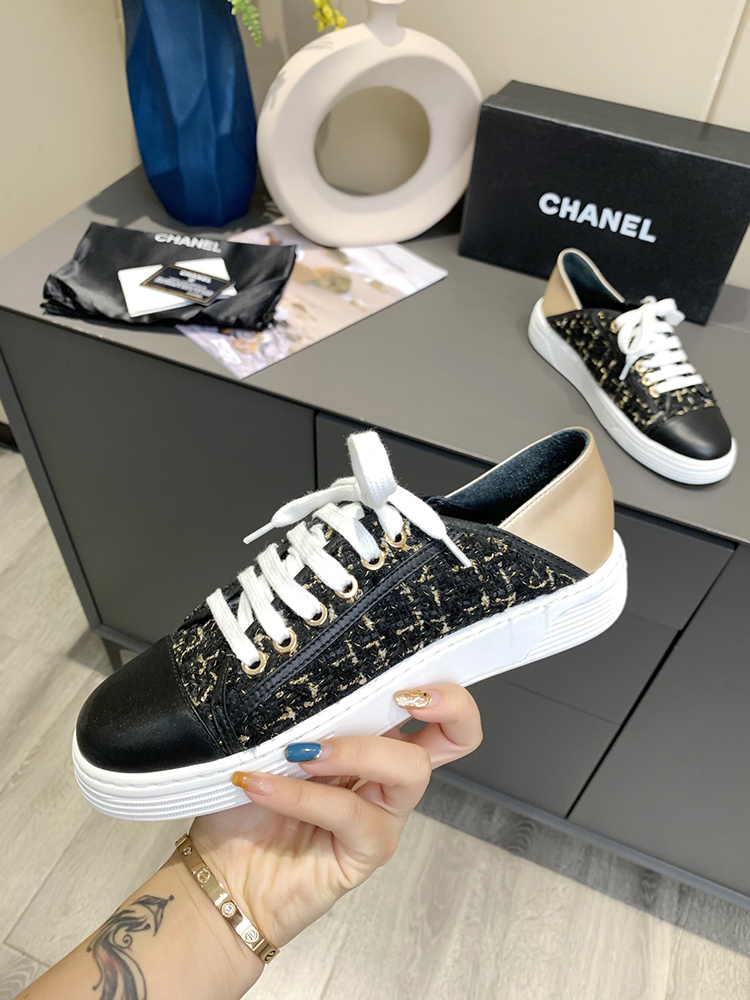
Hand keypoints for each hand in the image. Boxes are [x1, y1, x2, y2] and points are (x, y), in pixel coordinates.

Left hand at [188, 684, 481, 948]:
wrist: (219, 874)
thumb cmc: (245, 803)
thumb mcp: (270, 743)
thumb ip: (298, 713)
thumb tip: (303, 672)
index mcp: (371, 737)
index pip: (429, 704)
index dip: (441, 685)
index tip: (407, 673)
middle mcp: (387, 774)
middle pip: (457, 737)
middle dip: (448, 705)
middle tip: (404, 696)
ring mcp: (383, 814)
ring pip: (408, 768)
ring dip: (354, 749)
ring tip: (297, 752)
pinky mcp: (367, 851)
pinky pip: (349, 812)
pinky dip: (302, 795)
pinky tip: (260, 785)